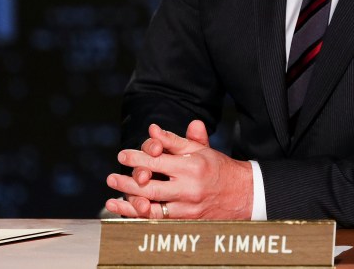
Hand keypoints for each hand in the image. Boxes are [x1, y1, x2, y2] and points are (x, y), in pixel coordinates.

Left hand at [105, 121, 252, 219]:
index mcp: (192, 167)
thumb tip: (153, 129)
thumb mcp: (200, 149)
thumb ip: (175, 140)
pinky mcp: (187, 223)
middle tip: (111, 177)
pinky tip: (128, 215)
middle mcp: (189, 189)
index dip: (138, 157)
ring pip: (153, 210)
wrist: (242, 194)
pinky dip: (141, 219)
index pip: (159, 161)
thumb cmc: (218, 168)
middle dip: (128, 182)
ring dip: (130, 205)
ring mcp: (188, 209)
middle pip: (152, 188)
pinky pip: (159, 223)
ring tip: (113, 199)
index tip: (122, 155)